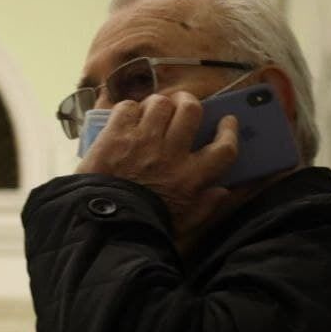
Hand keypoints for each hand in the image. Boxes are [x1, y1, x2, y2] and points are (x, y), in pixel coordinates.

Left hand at [77, 91, 240, 242]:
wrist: (101, 226)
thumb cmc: (142, 228)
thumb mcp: (181, 225)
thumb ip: (204, 207)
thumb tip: (223, 191)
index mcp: (191, 178)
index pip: (224, 147)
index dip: (228, 131)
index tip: (227, 122)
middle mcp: (171, 154)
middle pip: (191, 110)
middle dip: (189, 102)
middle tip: (183, 104)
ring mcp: (142, 142)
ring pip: (160, 103)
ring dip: (158, 105)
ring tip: (152, 112)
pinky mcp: (115, 136)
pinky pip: (128, 107)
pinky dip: (129, 110)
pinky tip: (127, 121)